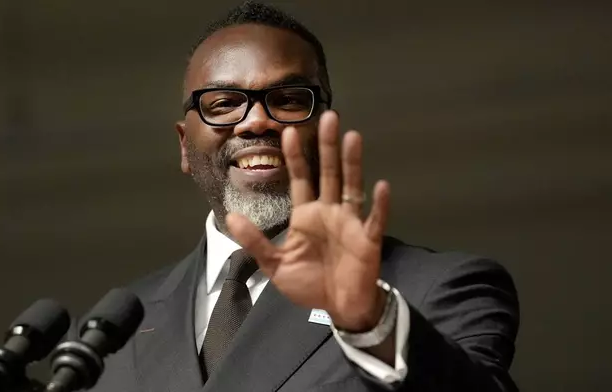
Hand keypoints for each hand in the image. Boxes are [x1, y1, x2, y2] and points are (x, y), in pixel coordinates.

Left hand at [226, 110, 390, 331]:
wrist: (338, 307)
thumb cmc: (309, 283)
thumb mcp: (275, 264)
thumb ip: (255, 241)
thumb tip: (230, 215)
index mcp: (306, 215)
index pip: (300, 178)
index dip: (295, 156)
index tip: (288, 132)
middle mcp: (329, 211)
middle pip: (328, 173)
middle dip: (327, 147)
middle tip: (329, 117)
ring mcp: (350, 222)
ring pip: (351, 187)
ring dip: (352, 163)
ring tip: (352, 137)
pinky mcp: (368, 238)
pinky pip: (374, 219)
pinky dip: (379, 204)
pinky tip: (381, 185)